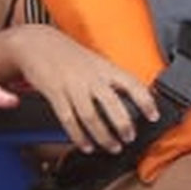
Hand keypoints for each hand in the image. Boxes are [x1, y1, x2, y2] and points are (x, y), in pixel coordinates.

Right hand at [11, 27, 157, 153]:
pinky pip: (69, 119)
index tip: (154, 116)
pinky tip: (86, 145)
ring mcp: (72, 85)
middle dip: (123, 125)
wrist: (36, 42)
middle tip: (130, 138)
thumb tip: (130, 99)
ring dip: (103, 136)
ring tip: (112, 147)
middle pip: (112, 103)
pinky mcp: (55, 93)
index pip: (132, 83)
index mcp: (104, 67)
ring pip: (91, 116)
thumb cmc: (67, 54)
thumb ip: (110, 78)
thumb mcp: (94, 61)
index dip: (146, 101)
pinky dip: (79, 136)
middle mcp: (91, 76)